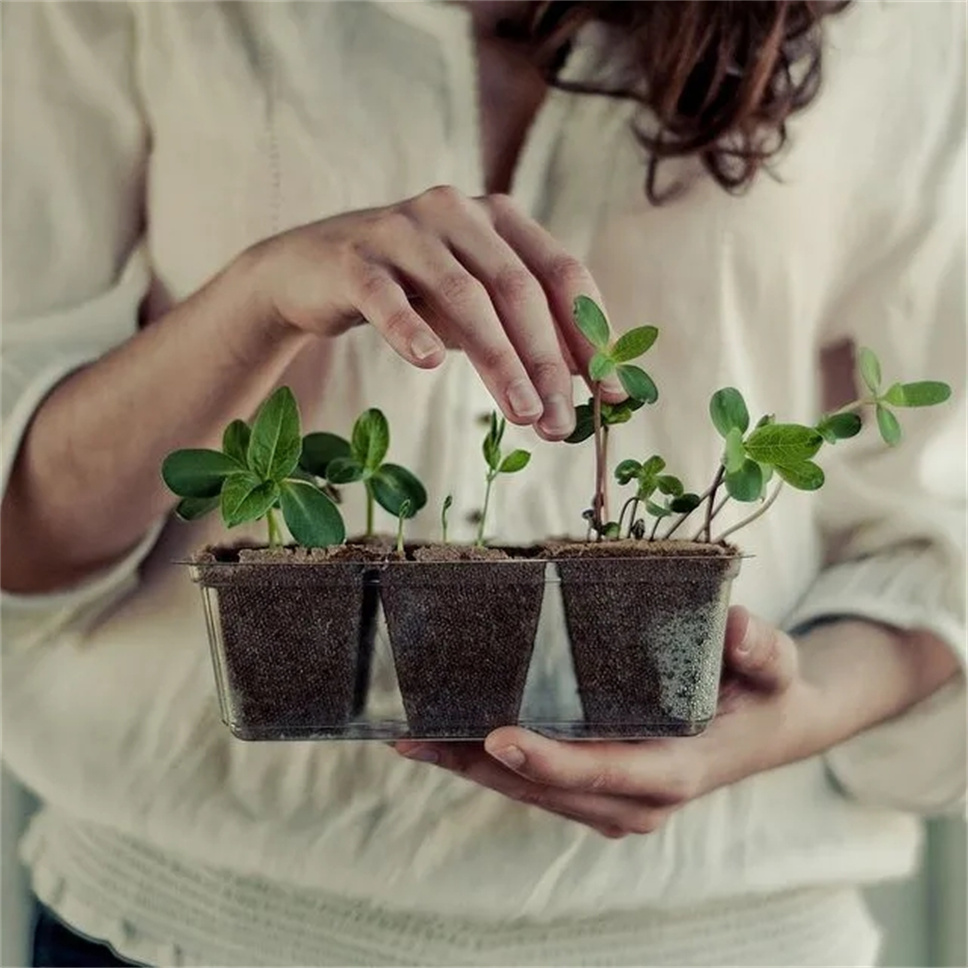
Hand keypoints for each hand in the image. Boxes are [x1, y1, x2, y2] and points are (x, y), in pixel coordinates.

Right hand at [246, 186, 625, 439]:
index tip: (611, 393)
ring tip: (522, 413)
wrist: (314, 271)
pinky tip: (430, 363)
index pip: (562, 273)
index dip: (591, 333)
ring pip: (463, 295)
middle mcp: (458, 212)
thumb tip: (588, 388)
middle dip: (547, 360)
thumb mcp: (476, 307)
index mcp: (501, 219)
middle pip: (517, 288)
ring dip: (498, 359)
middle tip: (559, 422)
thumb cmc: (412, 293)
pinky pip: (386, 297)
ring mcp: (404, 230)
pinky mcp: (355, 258)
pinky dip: (410, 329)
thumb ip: (524, 332)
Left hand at [395, 607, 826, 837]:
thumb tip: (737, 628)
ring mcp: (616, 800)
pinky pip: (536, 784)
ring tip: (410, 736)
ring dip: (470, 768)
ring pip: (531, 792)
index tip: (497, 737)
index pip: (607, 771)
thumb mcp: (778, 663)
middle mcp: (640, 799)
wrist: (770, 727)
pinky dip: (489, 765)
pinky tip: (446, 739)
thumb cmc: (767, 691)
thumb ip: (762, 649)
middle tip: (415, 733)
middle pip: (548, 788)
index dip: (551, 761)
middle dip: (480, 765)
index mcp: (678, 770)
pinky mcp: (600, 790)